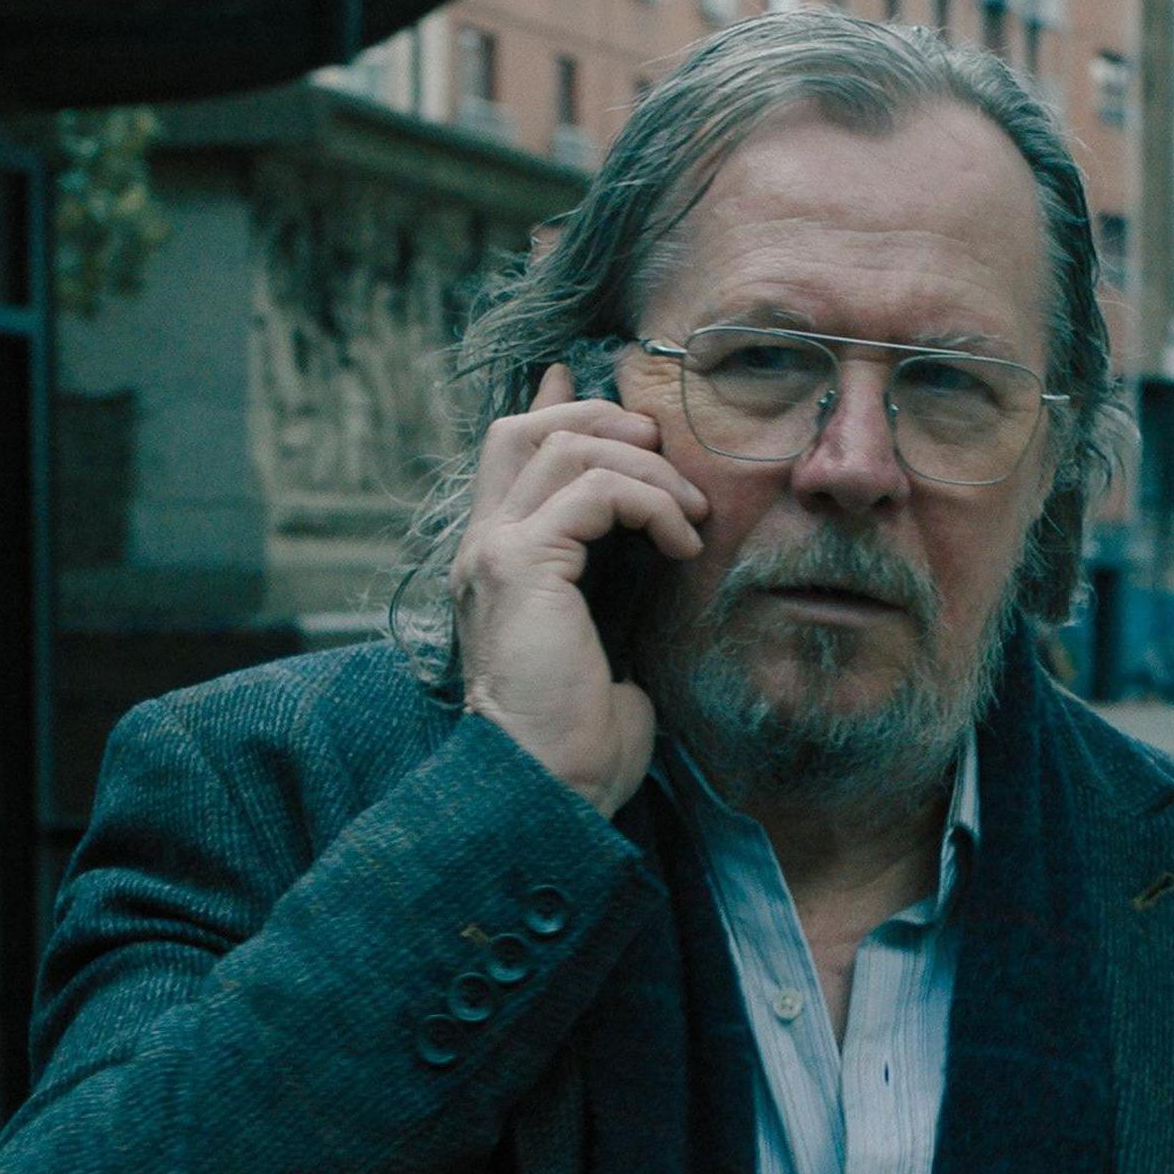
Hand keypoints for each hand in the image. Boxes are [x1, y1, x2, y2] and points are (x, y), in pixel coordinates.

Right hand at [450, 368, 706, 818]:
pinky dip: (651, 503)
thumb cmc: (581, 743)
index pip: (510, 456)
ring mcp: (494, 552)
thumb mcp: (607, 646)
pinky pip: (596, 490)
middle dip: (604, 420)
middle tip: (664, 453)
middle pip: (526, 429)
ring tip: (690, 517)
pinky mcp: (520, 564)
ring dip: (646, 467)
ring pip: (566, 445)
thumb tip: (651, 556)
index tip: (592, 382)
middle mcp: (483, 549)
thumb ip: (612, 588)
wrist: (548, 791)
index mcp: (497, 566)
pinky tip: (682, 543)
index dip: (554, 408)